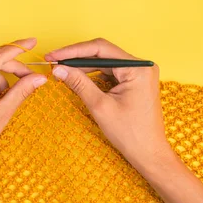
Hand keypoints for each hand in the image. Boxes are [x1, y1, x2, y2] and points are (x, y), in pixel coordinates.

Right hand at [45, 38, 168, 169]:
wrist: (149, 154)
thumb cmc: (131, 134)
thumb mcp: (100, 106)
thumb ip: (79, 83)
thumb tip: (59, 69)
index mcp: (138, 69)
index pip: (101, 49)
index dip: (74, 51)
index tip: (54, 55)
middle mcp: (141, 66)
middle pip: (103, 54)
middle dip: (77, 58)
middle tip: (54, 62)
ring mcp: (139, 73)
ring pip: (105, 63)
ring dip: (84, 66)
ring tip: (63, 70)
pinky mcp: (134, 81)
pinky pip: (110, 72)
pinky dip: (94, 75)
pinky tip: (78, 78)